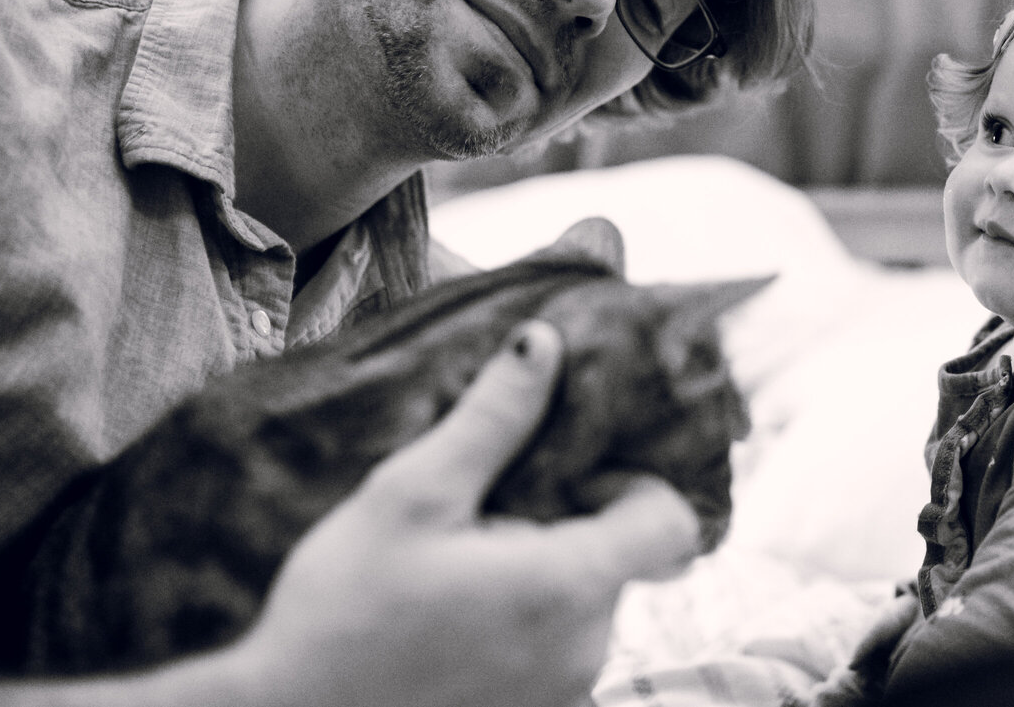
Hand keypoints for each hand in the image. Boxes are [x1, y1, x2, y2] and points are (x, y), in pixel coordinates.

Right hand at [225, 319, 703, 706]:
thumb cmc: (343, 610)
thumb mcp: (412, 494)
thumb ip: (493, 417)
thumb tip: (546, 342)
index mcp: (568, 587)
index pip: (670, 523)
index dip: (633, 483)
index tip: (565, 474)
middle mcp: (586, 651)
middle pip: (622, 559)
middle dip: (567, 526)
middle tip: (482, 518)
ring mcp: (565, 693)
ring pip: (587, 605)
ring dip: (541, 576)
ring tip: (456, 572)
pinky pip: (558, 650)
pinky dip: (524, 624)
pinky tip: (454, 617)